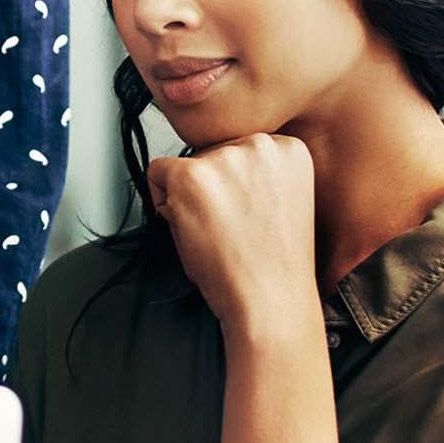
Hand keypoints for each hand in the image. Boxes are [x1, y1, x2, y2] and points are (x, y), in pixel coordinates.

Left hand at [148, 134, 319, 340]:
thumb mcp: (279, 196)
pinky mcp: (190, 175)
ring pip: (183, 165)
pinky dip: (162, 201)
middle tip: (232, 225)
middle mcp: (259, 145)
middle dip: (209, 188)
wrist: (271, 298)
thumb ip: (254, 170)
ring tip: (219, 230)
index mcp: (287, 148)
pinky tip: (193, 227)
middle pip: (208, 152)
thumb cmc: (273, 260)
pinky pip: (156, 172)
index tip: (246, 209)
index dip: (232, 184)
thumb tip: (212, 159)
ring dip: (188, 197)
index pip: (236, 147)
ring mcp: (224, 158)